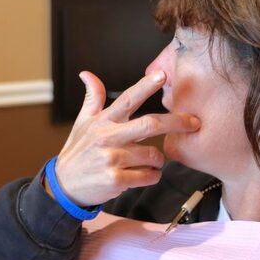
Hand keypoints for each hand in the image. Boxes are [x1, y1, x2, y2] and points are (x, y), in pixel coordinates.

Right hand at [52, 70, 199, 206]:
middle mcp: (108, 138)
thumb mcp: (82, 123)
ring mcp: (112, 159)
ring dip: (158, 160)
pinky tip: (141, 175)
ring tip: (148, 162)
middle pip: (150, 125)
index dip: (145, 86)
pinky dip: (151, 176)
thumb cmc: (79, 151)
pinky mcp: (116, 180)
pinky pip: (149, 176)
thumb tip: (86, 73)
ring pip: (154, 155)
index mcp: (103, 122)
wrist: (65, 185)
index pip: (126, 99)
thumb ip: (92, 98)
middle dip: (177, 122)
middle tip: (195, 122)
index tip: (162, 75)